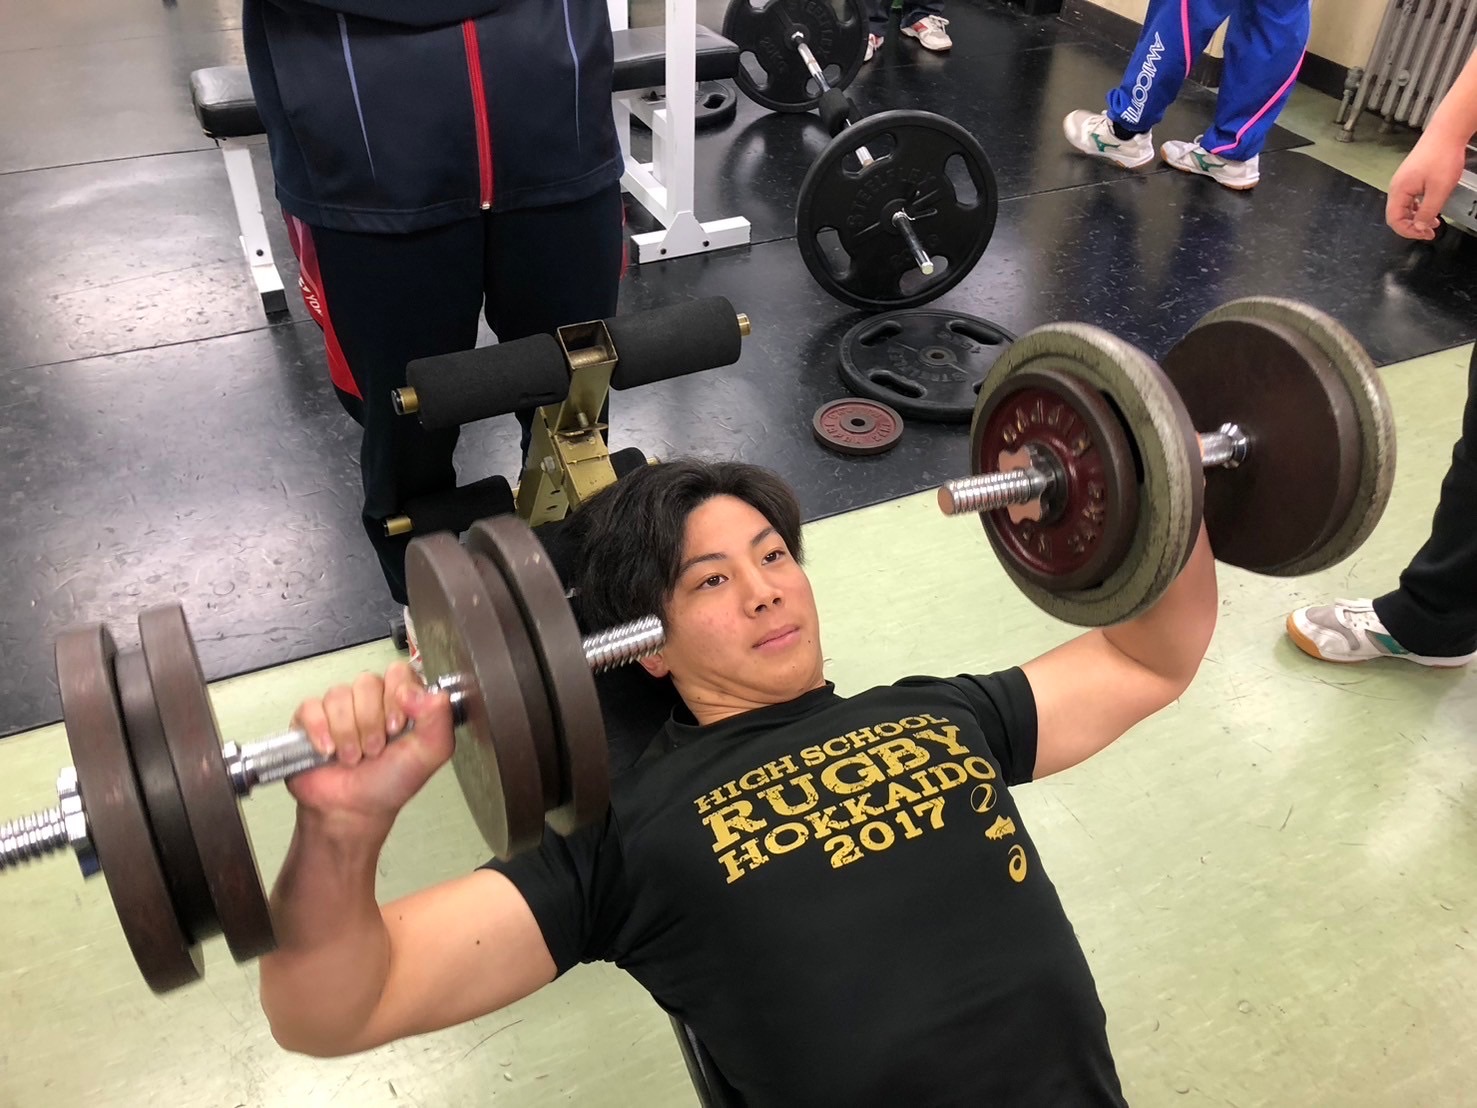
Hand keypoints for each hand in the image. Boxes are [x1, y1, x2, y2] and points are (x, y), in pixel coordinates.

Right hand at [286, 662, 454, 829]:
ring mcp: (339, 708)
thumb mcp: (430, 753)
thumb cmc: (390, 782)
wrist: (353, 811)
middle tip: (375, 750)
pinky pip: (311, 708)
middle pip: (367, 682)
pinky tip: (328, 751)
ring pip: (339, 695)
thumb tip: (426, 693)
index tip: (397, 727)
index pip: (398, 672)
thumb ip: (440, 719)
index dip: (397, 695)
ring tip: (353, 757)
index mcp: (400, 700)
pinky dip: (320, 731)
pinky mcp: (310, 720)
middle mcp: (370, 699)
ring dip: (348, 732)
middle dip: (372, 722)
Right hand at [1386, 131, 1467, 239]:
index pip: (1394, 220)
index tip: (1426, 235)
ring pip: (1404, 207)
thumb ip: (1427, 212)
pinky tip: (1432, 207)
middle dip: (1413, 226)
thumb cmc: (1442, 156)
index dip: (1409, 231)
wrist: (1447, 132)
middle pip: (1397, 215)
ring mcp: (1403, 181)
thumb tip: (1420, 228)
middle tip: (1431, 232)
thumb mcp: (1439, 190)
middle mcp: (1397, 187)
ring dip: (1417, 217)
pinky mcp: (1411, 176)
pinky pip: (1410, 198)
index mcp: (1399, 190)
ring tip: (1434, 221)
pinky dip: (1419, 207)